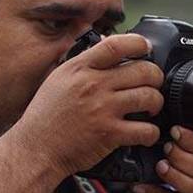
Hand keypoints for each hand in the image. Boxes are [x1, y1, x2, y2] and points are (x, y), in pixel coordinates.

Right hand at [14, 33, 164, 176]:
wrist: (36, 149)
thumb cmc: (44, 117)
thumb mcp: (57, 79)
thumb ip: (82, 63)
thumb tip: (104, 44)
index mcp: (79, 69)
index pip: (116, 45)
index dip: (138, 43)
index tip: (145, 48)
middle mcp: (93, 85)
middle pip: (142, 70)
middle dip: (155, 77)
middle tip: (153, 85)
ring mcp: (103, 109)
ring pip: (149, 97)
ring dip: (156, 103)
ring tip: (151, 108)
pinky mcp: (110, 134)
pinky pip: (145, 129)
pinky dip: (151, 132)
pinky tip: (146, 132)